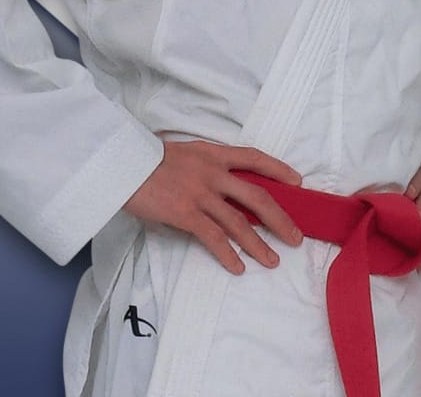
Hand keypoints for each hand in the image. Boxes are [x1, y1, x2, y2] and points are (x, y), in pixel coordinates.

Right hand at [123, 140, 303, 274]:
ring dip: (258, 244)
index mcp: (213, 153)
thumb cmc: (149, 159)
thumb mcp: (184, 153)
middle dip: (280, 219)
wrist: (124, 164)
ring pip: (239, 222)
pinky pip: (214, 237)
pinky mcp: (185, 213)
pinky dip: (228, 254)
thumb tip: (222, 184)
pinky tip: (238, 267)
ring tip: (272, 261)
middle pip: (257, 196)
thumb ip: (205, 166)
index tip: (297, 181)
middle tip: (295, 237)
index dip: (278, 169)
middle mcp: (213, 172)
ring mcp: (200, 193)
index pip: (254, 157)